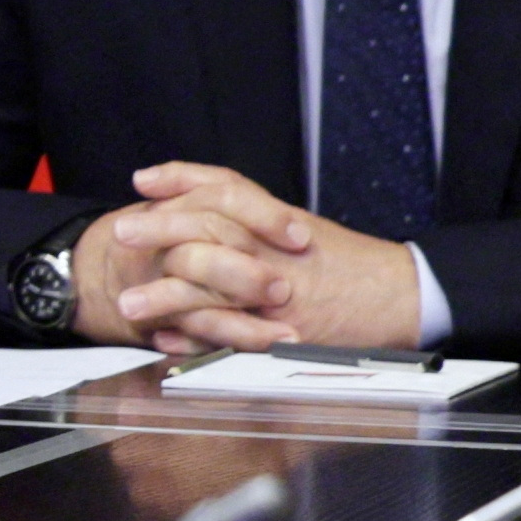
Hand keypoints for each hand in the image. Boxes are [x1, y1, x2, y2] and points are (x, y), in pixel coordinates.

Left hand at [77, 165, 424, 354]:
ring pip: (213, 287)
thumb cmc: (348, 263)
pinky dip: (196, 340)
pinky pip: (231, 337)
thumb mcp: (298, 225)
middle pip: (209, 229)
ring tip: (128, 303)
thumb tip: (198, 202)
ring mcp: (276, 295)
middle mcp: (274, 252)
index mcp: (276, 223)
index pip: (222, 190)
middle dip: (160, 231)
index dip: (180, 180)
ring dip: (165, 295)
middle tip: (119, 233)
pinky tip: (167, 340)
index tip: (141, 182)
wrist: (401, 297)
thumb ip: (251, 214)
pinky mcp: (282, 335)